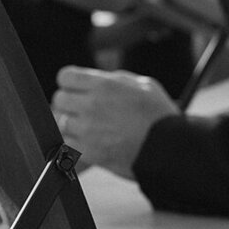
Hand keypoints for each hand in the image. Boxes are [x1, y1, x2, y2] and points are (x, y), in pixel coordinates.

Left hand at [52, 65, 177, 178]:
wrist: (169, 150)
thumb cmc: (161, 117)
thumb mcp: (144, 85)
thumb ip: (116, 80)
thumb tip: (100, 79)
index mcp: (104, 85)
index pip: (65, 76)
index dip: (71, 82)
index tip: (77, 88)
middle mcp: (92, 105)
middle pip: (59, 99)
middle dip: (70, 102)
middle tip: (82, 108)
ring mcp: (88, 130)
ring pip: (62, 122)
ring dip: (72, 124)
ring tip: (89, 127)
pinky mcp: (89, 152)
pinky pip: (67, 144)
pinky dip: (75, 143)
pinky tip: (89, 142)